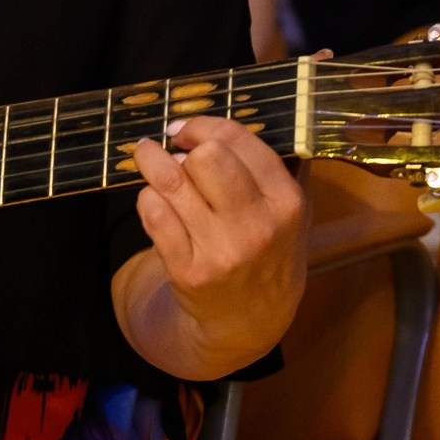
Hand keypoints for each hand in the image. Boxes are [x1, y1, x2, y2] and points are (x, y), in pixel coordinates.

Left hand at [114, 116, 306, 379]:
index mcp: (286, 202)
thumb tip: (239, 118)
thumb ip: (279, 166)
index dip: (203, 125)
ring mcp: (221, 251)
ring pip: (172, 183)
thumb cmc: (269, 253)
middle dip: (184, 145)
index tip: (185, 127)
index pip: (239, 142)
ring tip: (147, 156)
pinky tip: (153, 198)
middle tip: (173, 146)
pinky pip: (154, 215)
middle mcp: (256, 226)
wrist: (251, 320)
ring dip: (153, 163)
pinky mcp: (188, 271)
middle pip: (207, 157)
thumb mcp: (292, 212)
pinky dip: (148, 198)